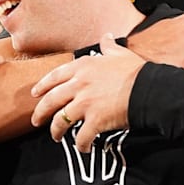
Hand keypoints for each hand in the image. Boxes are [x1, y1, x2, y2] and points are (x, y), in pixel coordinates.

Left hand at [30, 34, 143, 151]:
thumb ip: (108, 46)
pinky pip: (81, 137)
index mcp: (83, 67)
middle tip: (36, 120)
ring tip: (56, 137)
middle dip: (40, 112)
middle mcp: (79, 84)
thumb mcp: (119, 53)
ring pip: (60, 120)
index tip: (35, 93)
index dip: (42, 86)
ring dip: (56, 131)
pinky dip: (80, 144)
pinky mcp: (95, 120)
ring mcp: (85, 103)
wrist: (148, 89)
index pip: (54, 76)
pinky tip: (82, 147)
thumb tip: (106, 36)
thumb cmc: (135, 71)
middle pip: (51, 100)